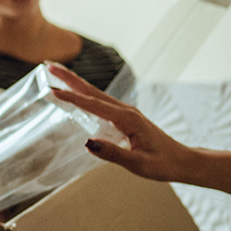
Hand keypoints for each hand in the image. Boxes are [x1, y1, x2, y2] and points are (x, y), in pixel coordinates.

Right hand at [46, 62, 195, 182]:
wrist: (183, 161)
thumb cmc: (163, 164)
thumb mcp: (138, 164)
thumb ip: (113, 154)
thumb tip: (87, 144)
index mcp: (127, 119)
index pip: (93, 105)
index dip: (71, 98)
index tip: (51, 90)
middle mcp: (125, 111)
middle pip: (91, 91)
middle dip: (69, 77)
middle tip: (48, 65)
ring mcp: (125, 112)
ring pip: (95, 94)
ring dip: (75, 82)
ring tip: (56, 74)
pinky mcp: (125, 117)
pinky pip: (100, 102)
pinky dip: (84, 94)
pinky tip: (76, 94)